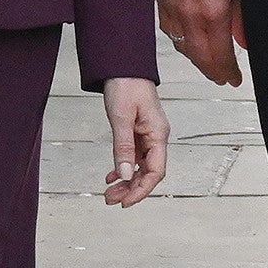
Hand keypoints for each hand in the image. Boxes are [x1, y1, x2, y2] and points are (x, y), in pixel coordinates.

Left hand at [101, 78, 169, 204]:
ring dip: (126, 181)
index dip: (141, 190)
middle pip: (149, 172)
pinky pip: (134, 156)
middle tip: (110, 200)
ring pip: (141, 166)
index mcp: (158, 134)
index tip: (125, 202)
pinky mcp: (139, 131)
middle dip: (131, 189)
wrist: (124, 65)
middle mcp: (156, 137)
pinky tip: (111, 176)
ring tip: (109, 192)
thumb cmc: (126, 85)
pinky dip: (124, 167)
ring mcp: (148, 134)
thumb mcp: (121, 118)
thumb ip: (124, 148)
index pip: (156, 171)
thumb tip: (125, 175)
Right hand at [157, 0, 246, 86]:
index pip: (219, 56)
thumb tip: (244, 41)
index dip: (227, 71)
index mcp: (212, 12)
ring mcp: (173, 7)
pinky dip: (180, 40)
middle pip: (199, 56)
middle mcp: (189, 14)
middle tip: (223, 77)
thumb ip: (243, 16)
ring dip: (196, 58)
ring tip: (209, 64)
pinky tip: (188, 41)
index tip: (234, 79)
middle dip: (212, 71)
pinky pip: (169, 29)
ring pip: (182, 45)